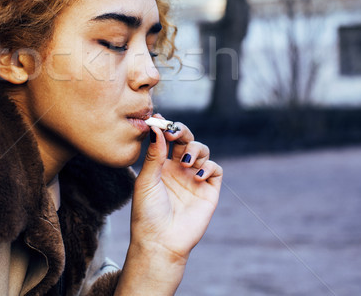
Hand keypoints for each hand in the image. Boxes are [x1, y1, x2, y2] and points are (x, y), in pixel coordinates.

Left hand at [115, 116, 221, 294]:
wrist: (160, 241)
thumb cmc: (147, 213)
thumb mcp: (146, 180)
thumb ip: (154, 155)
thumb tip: (156, 129)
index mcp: (161, 164)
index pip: (167, 138)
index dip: (165, 127)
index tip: (158, 119)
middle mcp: (179, 168)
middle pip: (186, 139)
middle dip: (182, 131)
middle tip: (174, 132)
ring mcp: (194, 178)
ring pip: (202, 150)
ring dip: (195, 149)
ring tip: (185, 163)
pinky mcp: (209, 191)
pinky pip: (215, 170)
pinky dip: (208, 167)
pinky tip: (195, 176)